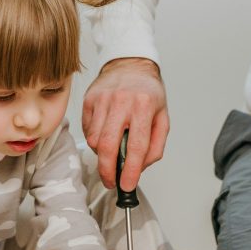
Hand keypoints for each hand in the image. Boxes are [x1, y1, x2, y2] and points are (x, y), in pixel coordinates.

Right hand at [82, 57, 168, 190]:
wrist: (130, 64)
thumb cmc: (147, 92)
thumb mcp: (162, 118)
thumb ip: (155, 146)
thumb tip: (140, 168)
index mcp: (143, 106)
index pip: (136, 146)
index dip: (130, 170)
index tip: (127, 185)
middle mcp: (121, 101)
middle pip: (108, 145)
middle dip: (108, 170)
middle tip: (111, 181)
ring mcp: (102, 100)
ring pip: (95, 140)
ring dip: (102, 155)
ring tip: (112, 152)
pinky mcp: (89, 100)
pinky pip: (88, 130)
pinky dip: (95, 141)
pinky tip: (105, 136)